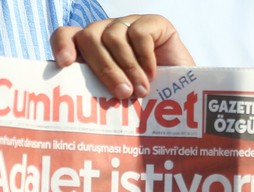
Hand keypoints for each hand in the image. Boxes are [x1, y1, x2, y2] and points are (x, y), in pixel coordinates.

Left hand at [50, 14, 193, 98]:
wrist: (190, 99)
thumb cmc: (153, 104)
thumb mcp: (120, 99)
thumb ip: (99, 92)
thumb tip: (75, 106)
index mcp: (94, 51)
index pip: (67, 35)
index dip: (63, 45)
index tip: (65, 64)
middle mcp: (108, 33)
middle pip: (90, 37)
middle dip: (104, 68)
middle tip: (122, 93)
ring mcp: (130, 26)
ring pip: (112, 36)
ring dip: (127, 67)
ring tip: (142, 91)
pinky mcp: (154, 23)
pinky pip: (139, 32)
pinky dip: (144, 56)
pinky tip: (154, 74)